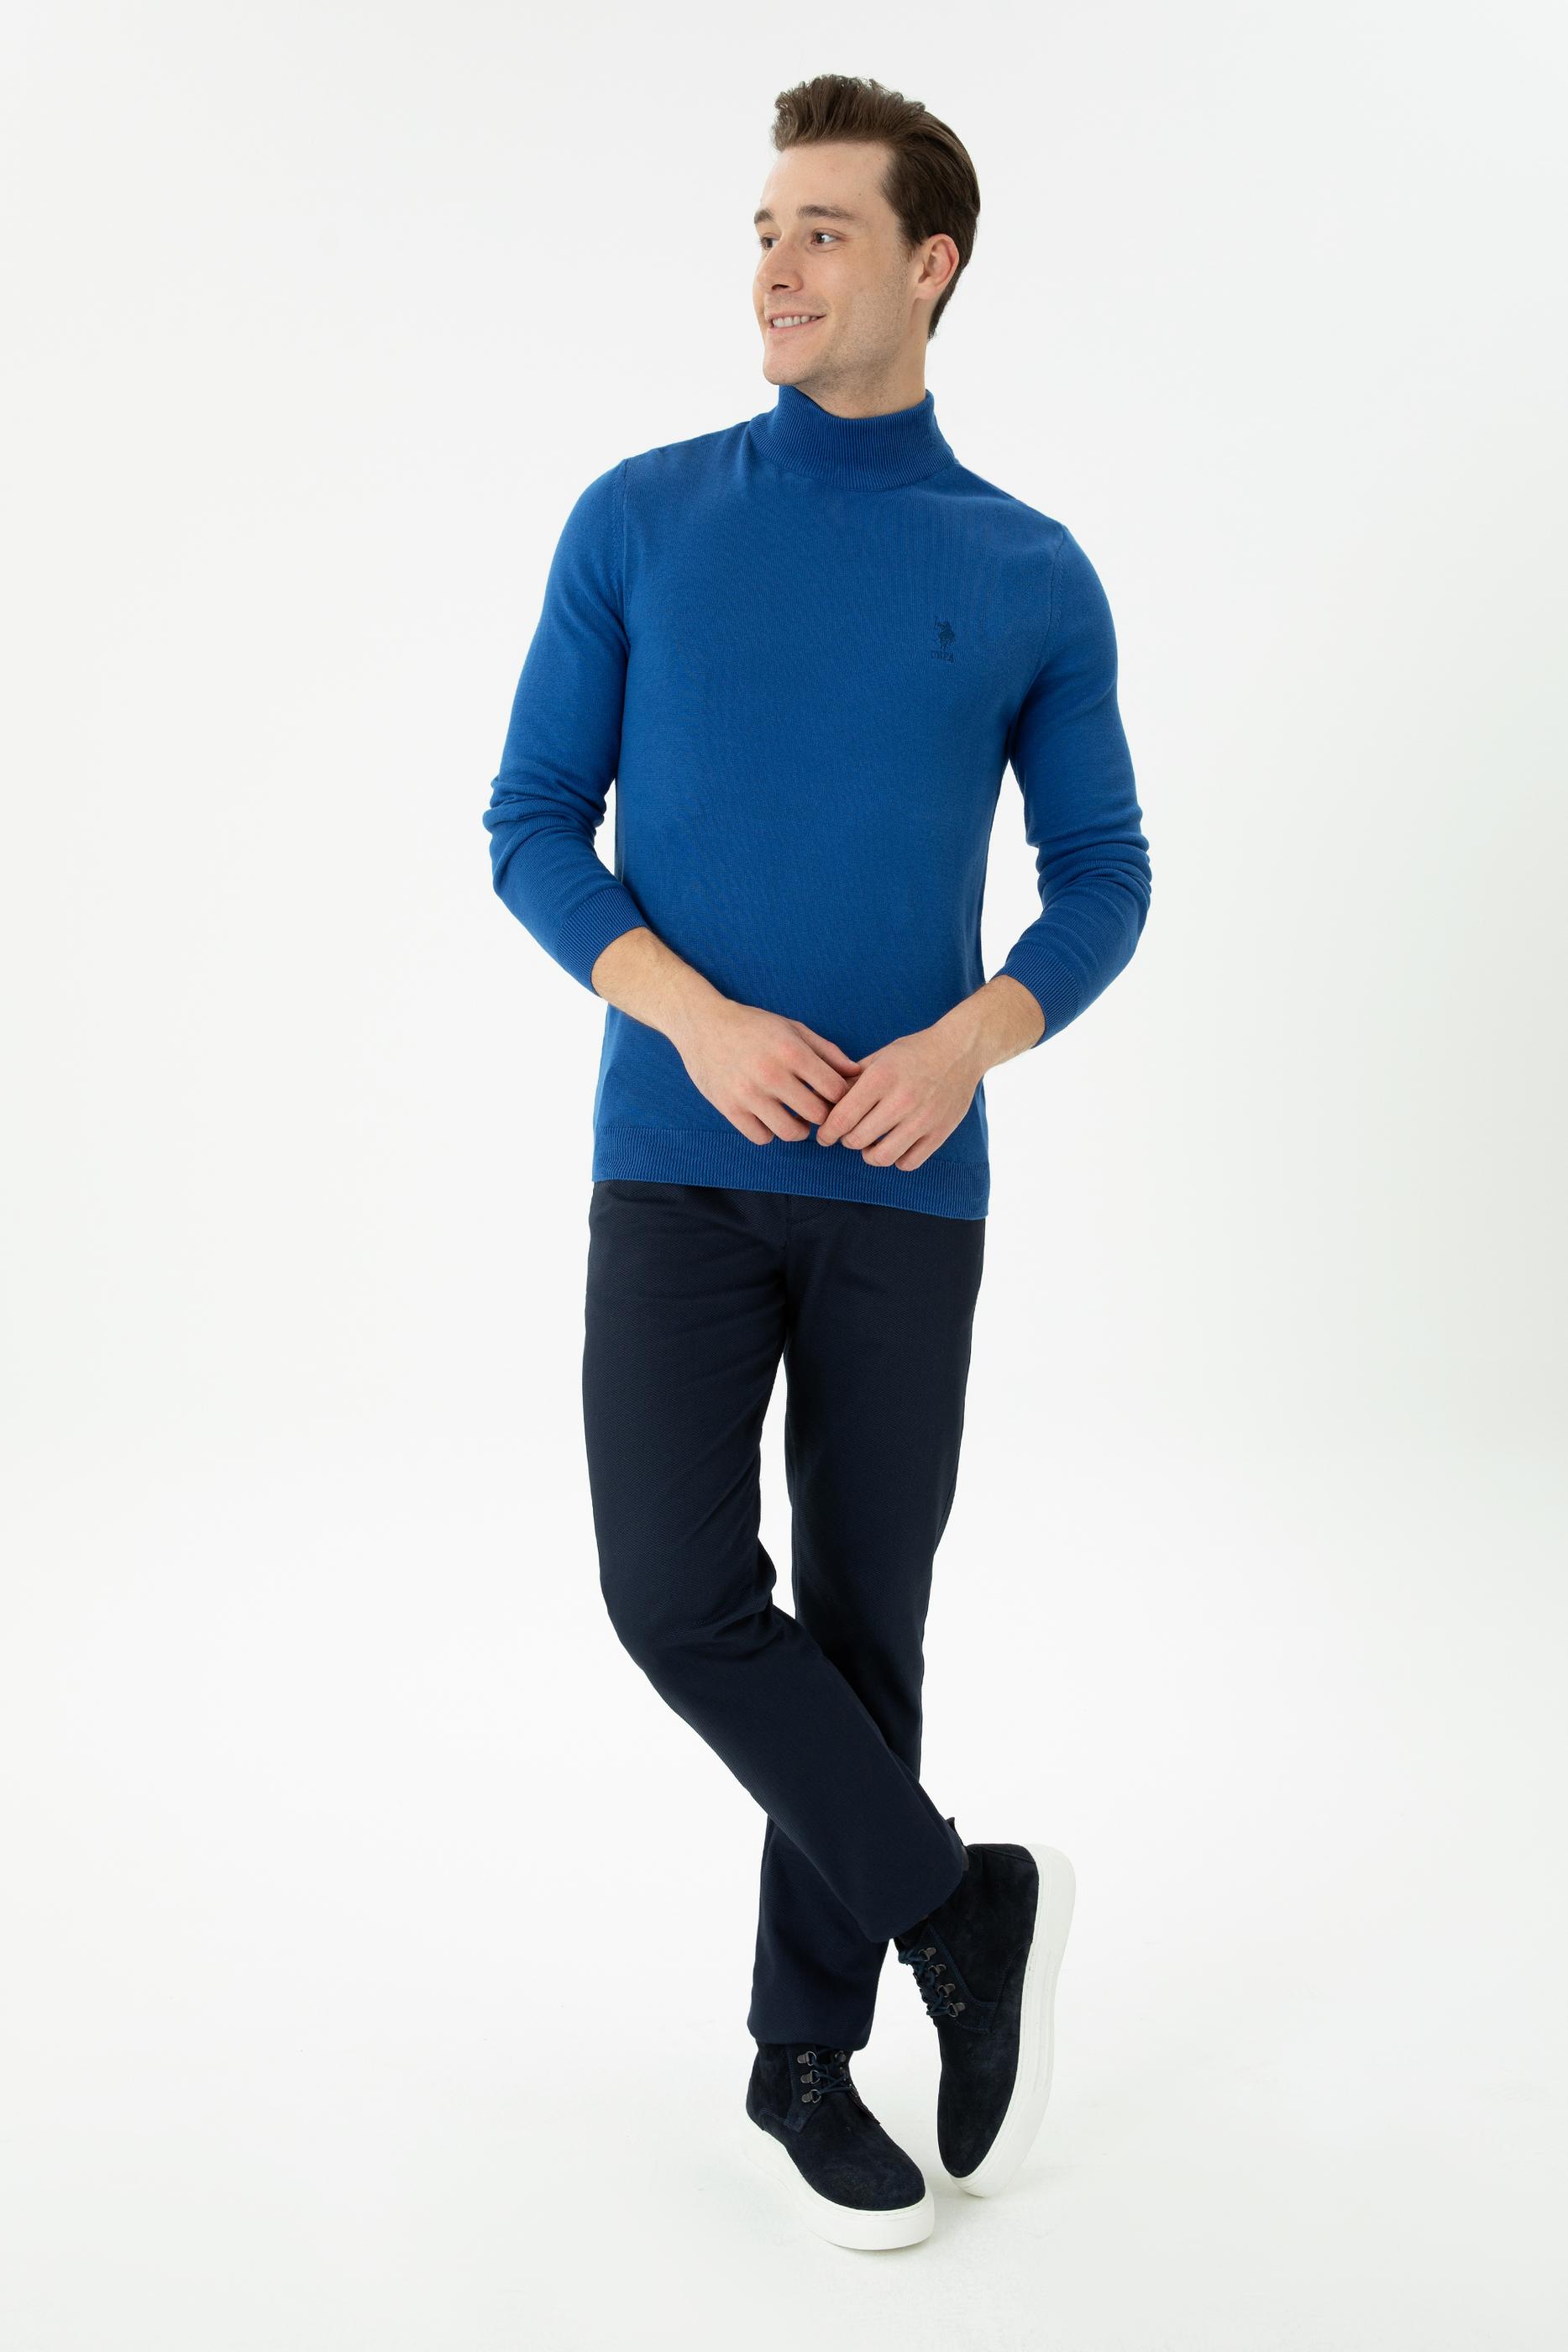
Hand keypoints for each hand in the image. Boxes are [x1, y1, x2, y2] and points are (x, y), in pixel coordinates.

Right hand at [671, 1000, 863, 1144]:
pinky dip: (770, 1133)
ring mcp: (748, 1093)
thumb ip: (827, 1051)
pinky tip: (770, 1118)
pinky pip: (762, 1137)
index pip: (835, 1090)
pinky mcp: (729, 1108)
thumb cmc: (753, 1025)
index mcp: (791, 1051)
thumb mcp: (793, 1029)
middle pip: (817, 1114)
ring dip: (800, 1129)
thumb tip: (856, 1073)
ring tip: (797, 1118)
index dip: (842, 1097)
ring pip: (791, 1132)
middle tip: (819, 1110)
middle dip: (824, 1115)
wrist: (702, 1024)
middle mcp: (770, 1074)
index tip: (836, 1096)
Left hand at [813, 1022, 983, 1171]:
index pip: (842, 1118)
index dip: (827, 1132)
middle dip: (846, 1140)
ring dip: (868, 1154)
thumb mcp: (879, 1058)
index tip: (824, 1135)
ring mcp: (923, 1119)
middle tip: (847, 1134)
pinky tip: (894, 1146)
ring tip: (869, 1144)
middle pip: (857, 1140)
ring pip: (881, 1157)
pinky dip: (896, 1159)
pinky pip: (908, 1163)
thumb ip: (852, 1082)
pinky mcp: (940, 1133)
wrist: (960, 1050)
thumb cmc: (914, 1053)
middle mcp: (902, 1100)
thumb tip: (825, 1106)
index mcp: (881, 1077)